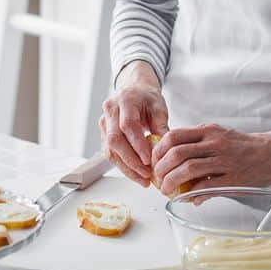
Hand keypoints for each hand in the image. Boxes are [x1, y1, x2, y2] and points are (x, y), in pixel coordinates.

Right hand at [99, 62, 168, 186]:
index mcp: (125, 100)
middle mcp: (110, 110)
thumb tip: (166, 150)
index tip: (149, 160)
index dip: (137, 144)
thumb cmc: (147, 98)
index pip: (128, 125)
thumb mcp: (159, 107)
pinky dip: (123, 166)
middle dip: (131, 160)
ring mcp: (104, 122)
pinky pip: (110, 153)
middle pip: (115, 139)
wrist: (134, 90)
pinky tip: (136, 174)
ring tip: (144, 179)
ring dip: (127, 167)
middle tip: (147, 174)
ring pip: (110, 150)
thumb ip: (162, 127)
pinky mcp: (103, 134)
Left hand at [151, 124, 270, 195]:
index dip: (158, 150)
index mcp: (208, 131)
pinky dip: (192, 194)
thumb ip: (198, 145)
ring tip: (167, 189)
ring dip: (172, 182)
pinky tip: (188, 198)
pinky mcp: (233, 178)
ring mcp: (224, 160)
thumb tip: (177, 162)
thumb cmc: (245, 145)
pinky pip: (206, 187)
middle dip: (161, 169)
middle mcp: (214, 142)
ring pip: (188, 169)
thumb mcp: (219, 135)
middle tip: (157, 179)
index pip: (173, 136)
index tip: (154, 161)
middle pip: (176, 153)